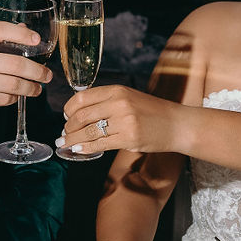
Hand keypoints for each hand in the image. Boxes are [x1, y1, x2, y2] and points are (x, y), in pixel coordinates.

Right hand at [0, 22, 51, 113]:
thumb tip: (25, 32)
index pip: (1, 30)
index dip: (21, 34)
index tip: (37, 40)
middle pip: (15, 65)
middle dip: (37, 72)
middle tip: (46, 75)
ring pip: (12, 86)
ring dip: (30, 88)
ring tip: (37, 89)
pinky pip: (2, 99)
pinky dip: (13, 97)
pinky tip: (16, 94)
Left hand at [60, 84, 185, 156]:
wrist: (177, 124)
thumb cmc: (152, 112)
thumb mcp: (129, 97)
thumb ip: (107, 101)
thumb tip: (80, 113)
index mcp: (117, 90)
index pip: (82, 98)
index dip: (68, 109)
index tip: (65, 117)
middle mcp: (119, 103)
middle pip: (81, 116)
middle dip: (68, 127)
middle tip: (64, 134)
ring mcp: (124, 121)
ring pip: (89, 132)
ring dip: (73, 140)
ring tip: (66, 144)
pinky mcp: (129, 138)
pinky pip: (100, 144)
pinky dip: (86, 148)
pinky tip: (79, 150)